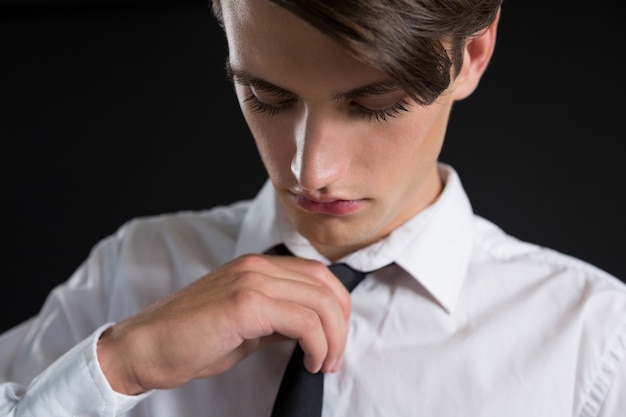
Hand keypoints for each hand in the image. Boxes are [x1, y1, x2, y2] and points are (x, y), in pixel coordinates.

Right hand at [96, 253, 350, 394]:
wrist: (144, 349)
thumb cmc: (189, 340)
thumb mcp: (245, 325)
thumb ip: (277, 319)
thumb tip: (310, 328)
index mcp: (256, 267)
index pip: (317, 274)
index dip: (337, 306)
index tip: (335, 338)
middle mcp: (256, 266)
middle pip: (325, 284)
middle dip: (341, 323)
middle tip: (335, 356)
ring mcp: (250, 281)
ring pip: (320, 301)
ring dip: (333, 337)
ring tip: (324, 363)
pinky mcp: (244, 304)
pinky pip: (302, 320)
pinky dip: (317, 343)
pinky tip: (309, 362)